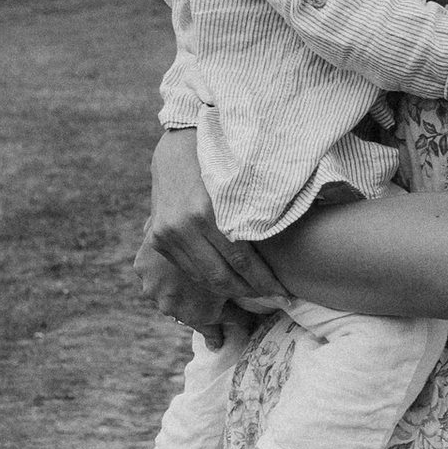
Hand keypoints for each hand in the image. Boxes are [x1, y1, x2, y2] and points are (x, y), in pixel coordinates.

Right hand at [137, 129, 288, 334]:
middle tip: (276, 300)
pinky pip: (189, 270)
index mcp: (206, 211)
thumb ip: (255, 216)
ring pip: (203, 278)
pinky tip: (230, 282)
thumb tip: (290, 248)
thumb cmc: (220, 163)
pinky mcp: (157, 240)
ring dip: (232, 291)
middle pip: (222, 275)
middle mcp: (183, 225)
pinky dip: (210, 280)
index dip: (265, 282)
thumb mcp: (241, 185)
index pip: (241, 260)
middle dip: (252, 292)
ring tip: (256, 294)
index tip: (286, 296)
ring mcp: (167, 234)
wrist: (176, 148)